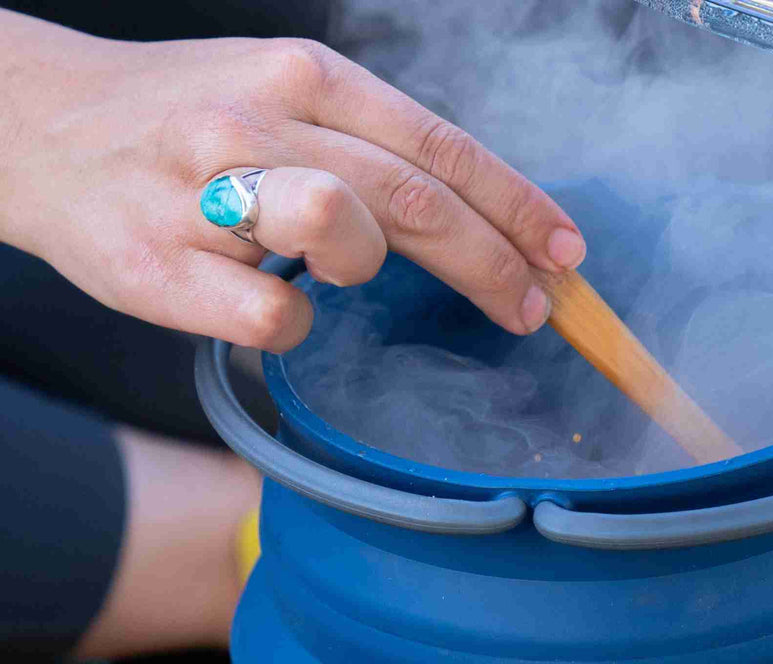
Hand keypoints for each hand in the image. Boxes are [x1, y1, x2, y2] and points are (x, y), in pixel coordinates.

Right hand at [0, 12, 585, 349]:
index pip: (439, 146)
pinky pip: (273, 315)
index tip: (566, 251)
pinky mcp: (162, 268)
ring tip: (342, 271)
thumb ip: (365, 143)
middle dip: (491, 263)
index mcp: (303, 78)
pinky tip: (268, 305)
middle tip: (530, 309)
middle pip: (413, 198)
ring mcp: (205, 191)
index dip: (516, 205)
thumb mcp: (276, 99)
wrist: (37, 129)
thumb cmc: (176, 124)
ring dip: (366, 266)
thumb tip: (467, 211)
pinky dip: (291, 323)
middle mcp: (259, 122)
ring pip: (343, 230)